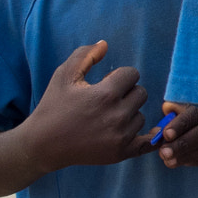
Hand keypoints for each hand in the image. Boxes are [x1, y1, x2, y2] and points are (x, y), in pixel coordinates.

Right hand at [20, 41, 150, 171]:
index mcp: (105, 94)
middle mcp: (117, 116)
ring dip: (129, 114)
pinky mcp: (121, 153)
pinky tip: (156, 134)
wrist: (41, 146)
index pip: (132, 74)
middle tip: (105, 102)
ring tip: (106, 118)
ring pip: (141, 116)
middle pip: (141, 94)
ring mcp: (120, 137)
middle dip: (126, 94)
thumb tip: (105, 44)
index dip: (118, 76)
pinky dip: (152, 138)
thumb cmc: (53, 107)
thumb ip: (84, 55)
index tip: (103, 84)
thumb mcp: (63, 76)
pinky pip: (148, 143)